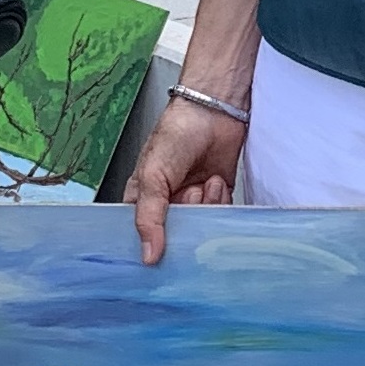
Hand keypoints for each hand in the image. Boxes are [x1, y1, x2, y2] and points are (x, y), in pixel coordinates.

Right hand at [123, 95, 244, 263]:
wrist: (214, 110)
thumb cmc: (177, 131)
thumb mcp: (152, 176)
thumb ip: (148, 217)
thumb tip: (149, 255)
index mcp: (143, 199)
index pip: (143, 236)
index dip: (153, 244)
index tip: (162, 252)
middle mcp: (168, 203)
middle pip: (177, 236)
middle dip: (187, 219)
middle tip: (188, 198)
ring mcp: (194, 202)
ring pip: (202, 228)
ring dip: (206, 206)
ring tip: (202, 183)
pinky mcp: (217, 197)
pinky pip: (221, 217)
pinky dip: (221, 202)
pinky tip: (215, 182)